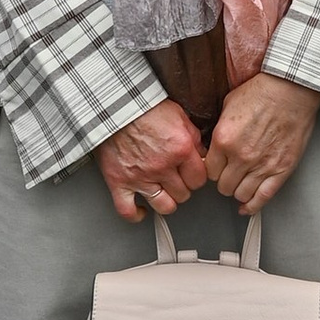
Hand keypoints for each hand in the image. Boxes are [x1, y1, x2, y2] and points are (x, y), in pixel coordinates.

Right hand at [96, 96, 211, 224]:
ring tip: (165, 193)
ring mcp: (140, 177)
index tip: (192, 175)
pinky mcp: (119, 181)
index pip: (199, 180)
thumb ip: (194, 138)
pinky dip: (135, 214)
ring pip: (164, 206)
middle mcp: (162, 167)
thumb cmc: (145, 107)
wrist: (114, 104)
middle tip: (177, 180)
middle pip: (183, 193)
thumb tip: (204, 155)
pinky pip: (127, 210)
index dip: (197, 177)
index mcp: (181, 150)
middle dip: (183, 187)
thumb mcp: (180, 117)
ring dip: (167, 201)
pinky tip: (142, 211)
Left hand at [204, 72, 319, 217]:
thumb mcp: (228, 105)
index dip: (212, 169)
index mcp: (223, 140)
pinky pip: (263, 197)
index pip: (209, 171)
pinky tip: (248, 207)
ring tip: (241, 183)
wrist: (292, 89)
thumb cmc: (263, 91)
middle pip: (223, 186)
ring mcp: (262, 166)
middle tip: (230, 173)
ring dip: (239, 191)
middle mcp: (240, 157)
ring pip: (240, 194)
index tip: (217, 166)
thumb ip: (218, 130)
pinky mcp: (281, 170)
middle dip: (225, 180)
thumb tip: (211, 145)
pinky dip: (253, 206)